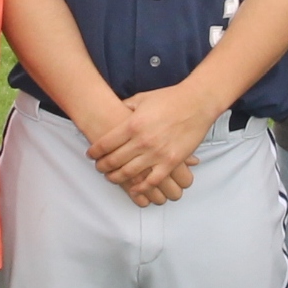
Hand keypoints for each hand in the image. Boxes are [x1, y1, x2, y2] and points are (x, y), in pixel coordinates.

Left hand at [87, 84, 217, 200]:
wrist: (197, 103)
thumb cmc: (170, 98)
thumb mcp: (142, 98)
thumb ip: (125, 107)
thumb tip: (114, 111)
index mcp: (132, 125)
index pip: (105, 144)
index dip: (94, 152)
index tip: (91, 155)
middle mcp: (141, 141)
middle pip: (113, 161)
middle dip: (102, 166)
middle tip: (99, 168)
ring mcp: (156, 153)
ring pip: (129, 173)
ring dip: (116, 178)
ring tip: (111, 177)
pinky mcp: (171, 162)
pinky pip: (152, 180)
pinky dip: (141, 188)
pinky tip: (134, 189)